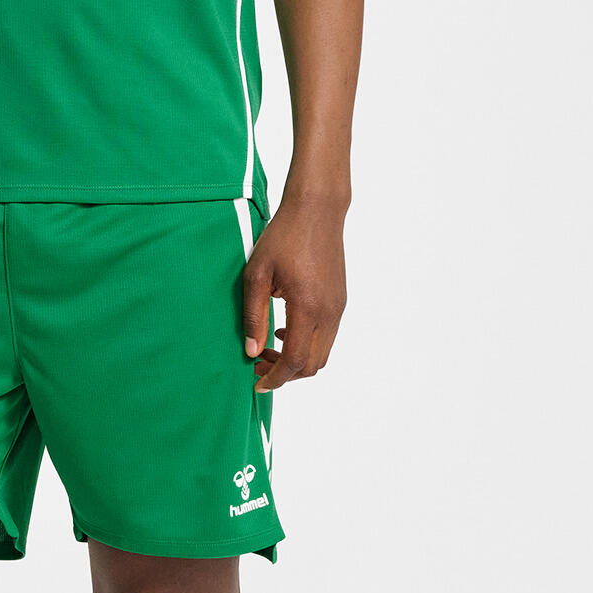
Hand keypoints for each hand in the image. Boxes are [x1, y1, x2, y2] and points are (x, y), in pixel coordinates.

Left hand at [242, 194, 347, 389]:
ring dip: (296, 360)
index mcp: (307, 307)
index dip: (275, 378)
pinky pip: (327, 337)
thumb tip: (251, 351)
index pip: (295, 361)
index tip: (256, 382)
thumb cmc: (283, 237)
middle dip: (285, 373)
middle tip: (257, 363)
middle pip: (312, 365)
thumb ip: (254, 316)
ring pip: (322, 354)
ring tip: (268, 347)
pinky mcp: (340, 301)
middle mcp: (329, 312)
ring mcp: (338, 308)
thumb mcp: (257, 274)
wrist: (317, 211)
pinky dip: (307, 345)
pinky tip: (284, 330)